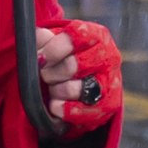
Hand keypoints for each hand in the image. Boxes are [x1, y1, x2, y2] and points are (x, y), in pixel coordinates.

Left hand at [38, 19, 120, 134]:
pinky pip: (82, 112)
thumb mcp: (54, 42)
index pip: (74, 38)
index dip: (52, 50)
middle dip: (51, 73)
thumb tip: (36, 38)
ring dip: (57, 91)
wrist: (86, 82)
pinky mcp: (109, 105)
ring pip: (75, 89)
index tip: (40, 57)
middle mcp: (108, 56)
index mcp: (96, 35)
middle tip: (45, 75)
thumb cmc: (66, 58)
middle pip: (72, 66)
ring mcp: (111, 82)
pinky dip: (64, 110)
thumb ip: (43, 38)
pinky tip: (55, 105)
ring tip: (53, 89)